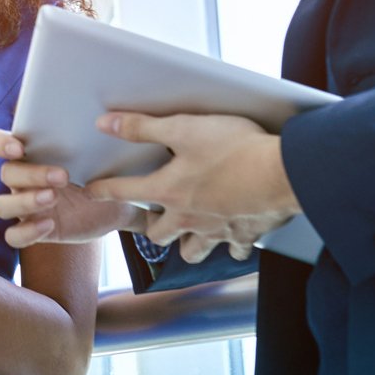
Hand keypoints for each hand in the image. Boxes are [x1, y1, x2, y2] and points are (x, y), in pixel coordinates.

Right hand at [0, 130, 148, 246]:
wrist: (112, 208)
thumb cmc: (106, 175)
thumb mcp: (116, 162)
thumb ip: (123, 151)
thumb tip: (151, 138)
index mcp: (34, 154)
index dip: (1, 143)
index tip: (21, 146)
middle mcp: (24, 178)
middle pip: (6, 174)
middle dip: (31, 173)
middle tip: (63, 176)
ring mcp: (26, 206)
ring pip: (2, 205)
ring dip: (24, 201)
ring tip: (53, 200)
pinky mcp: (33, 230)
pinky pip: (13, 236)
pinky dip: (26, 232)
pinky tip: (49, 226)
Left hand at [85, 113, 298, 257]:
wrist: (282, 174)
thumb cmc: (234, 149)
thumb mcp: (183, 128)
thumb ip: (142, 127)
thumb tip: (105, 124)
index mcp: (169, 191)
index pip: (125, 192)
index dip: (104, 190)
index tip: (92, 192)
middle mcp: (188, 217)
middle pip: (157, 234)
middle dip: (150, 227)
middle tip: (148, 219)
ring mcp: (216, 230)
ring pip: (192, 250)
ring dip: (186, 244)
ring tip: (185, 234)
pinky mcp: (245, 234)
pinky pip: (233, 250)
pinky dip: (229, 246)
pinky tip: (231, 240)